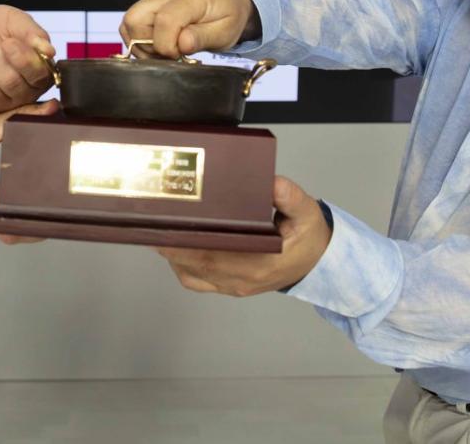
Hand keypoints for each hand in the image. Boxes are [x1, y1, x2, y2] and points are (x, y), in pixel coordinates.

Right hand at [0, 99, 57, 241]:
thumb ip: (19, 117)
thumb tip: (52, 110)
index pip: (14, 219)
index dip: (39, 215)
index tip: (57, 205)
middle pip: (17, 231)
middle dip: (40, 219)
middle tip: (62, 201)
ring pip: (10, 234)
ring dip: (28, 221)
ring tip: (50, 203)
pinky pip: (1, 230)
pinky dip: (14, 220)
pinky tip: (28, 206)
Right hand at [120, 0, 257, 58]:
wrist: (228, 2)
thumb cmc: (228, 17)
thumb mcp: (225, 32)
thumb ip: (202, 38)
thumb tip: (181, 44)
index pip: (164, 21)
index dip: (166, 46)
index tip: (178, 55)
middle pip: (135, 19)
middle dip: (148, 45)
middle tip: (169, 54)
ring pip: (129, 22)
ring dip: (141, 44)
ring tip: (164, 51)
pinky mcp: (149, 4)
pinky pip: (131, 23)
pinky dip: (138, 39)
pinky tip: (157, 46)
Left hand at [157, 177, 330, 295]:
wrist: (317, 262)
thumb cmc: (307, 237)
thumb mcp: (307, 212)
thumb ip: (291, 197)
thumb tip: (272, 183)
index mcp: (261, 263)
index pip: (216, 257)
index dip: (189, 246)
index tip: (170, 230)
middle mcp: (243, 278)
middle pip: (197, 265)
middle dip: (171, 246)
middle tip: (152, 224)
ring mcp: (235, 285)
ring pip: (192, 275)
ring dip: (173, 256)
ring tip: (158, 231)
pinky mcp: (230, 285)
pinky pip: (198, 281)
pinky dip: (181, 266)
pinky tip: (174, 247)